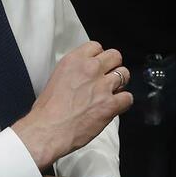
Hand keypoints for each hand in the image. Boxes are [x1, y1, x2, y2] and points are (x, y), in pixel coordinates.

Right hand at [12, 41, 131, 168]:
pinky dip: (123, 103)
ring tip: (112, 93)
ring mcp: (102, 86)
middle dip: (113, 66)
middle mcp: (90, 69)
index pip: (96, 46)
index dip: (99, 57)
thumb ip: (74, 72)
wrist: (48, 130)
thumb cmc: (47, 110)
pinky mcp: (110, 104)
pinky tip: (115, 107)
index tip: (98, 66)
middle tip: (108, 78)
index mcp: (74, 60)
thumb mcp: (56, 78)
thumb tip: (83, 77)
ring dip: (120, 84)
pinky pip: (128, 98)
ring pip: (125, 74)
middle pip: (115, 56)